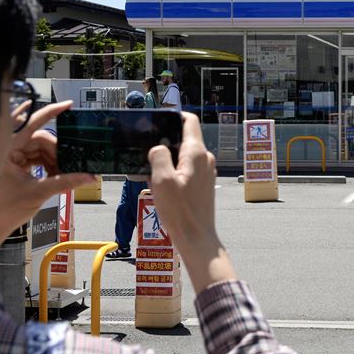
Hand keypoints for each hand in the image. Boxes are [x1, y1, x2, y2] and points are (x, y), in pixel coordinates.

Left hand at [0, 100, 95, 266]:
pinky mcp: (12, 164)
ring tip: (61, 174)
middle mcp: (5, 148)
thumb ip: (65, 181)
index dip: (51, 112)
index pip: (31, 123)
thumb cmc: (3, 210)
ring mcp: (9, 156)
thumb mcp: (38, 193)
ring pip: (38, 148)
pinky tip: (54, 175)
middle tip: (69, 164)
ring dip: (52, 159)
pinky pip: (34, 157)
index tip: (68, 106)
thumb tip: (89, 177)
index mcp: (6, 149)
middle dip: (56, 151)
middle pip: (39, 138)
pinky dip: (46, 164)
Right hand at [148, 113, 236, 285]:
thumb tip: (158, 148)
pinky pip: (187, 169)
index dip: (173, 116)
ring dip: (168, 160)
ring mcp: (206, 172)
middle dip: (165, 142)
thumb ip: (158, 156)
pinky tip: (160, 185)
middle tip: (147, 152)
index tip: (157, 121)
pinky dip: (173, 172)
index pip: (189, 121)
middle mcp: (205, 159)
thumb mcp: (161, 180)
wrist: (196, 237)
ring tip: (151, 172)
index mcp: (196, 153)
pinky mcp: (203, 184)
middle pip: (184, 138)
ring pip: (184, 155)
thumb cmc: (180, 211)